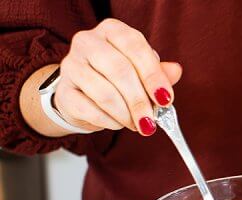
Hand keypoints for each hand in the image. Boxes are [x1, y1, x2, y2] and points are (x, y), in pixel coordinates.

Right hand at [54, 18, 181, 135]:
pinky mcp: (63, 91)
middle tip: (152, 121)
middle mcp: (88, 41)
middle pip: (119, 70)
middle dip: (140, 100)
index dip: (153, 74)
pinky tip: (119, 124)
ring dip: (126, 114)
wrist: (82, 94)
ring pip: (104, 92)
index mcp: (112, 30)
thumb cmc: (117, 79)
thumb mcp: (141, 71)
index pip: (135, 46)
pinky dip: (110, 121)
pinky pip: (89, 110)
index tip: (166, 99)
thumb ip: (159, 72)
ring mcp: (71, 65)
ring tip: (138, 124)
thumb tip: (175, 71)